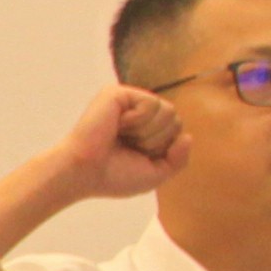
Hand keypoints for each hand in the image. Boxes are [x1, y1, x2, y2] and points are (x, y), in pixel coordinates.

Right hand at [53, 81, 184, 202]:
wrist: (83, 173)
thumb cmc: (113, 176)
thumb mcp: (154, 174)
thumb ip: (178, 160)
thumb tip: (187, 137)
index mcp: (144, 128)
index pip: (176, 129)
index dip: (163, 148)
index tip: (137, 156)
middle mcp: (136, 111)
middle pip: (175, 118)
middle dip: (157, 140)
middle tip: (129, 147)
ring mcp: (127, 100)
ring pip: (167, 110)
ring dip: (148, 133)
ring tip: (123, 137)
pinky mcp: (117, 94)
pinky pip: (151, 103)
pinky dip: (138, 121)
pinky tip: (118, 126)